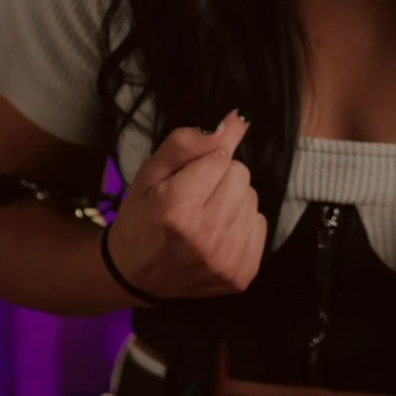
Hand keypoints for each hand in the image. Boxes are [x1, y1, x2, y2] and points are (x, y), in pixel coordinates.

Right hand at [103, 109, 266, 300]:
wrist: (135, 275)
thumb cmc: (141, 217)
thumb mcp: (150, 173)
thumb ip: (187, 142)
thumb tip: (235, 120)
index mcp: (177, 208)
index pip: (221, 156)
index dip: (205, 160)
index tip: (190, 174)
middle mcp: (205, 237)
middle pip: (242, 175)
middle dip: (221, 178)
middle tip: (195, 196)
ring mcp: (226, 260)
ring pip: (252, 199)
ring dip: (232, 201)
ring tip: (205, 216)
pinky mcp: (241, 275)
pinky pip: (260, 225)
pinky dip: (241, 224)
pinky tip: (217, 234)